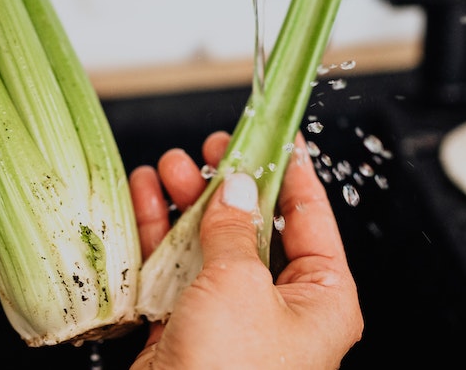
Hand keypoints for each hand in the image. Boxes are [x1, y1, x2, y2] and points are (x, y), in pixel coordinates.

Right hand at [129, 131, 363, 368]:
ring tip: (165, 168)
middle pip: (254, 226)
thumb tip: (236, 185)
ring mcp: (231, 320)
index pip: (312, 220)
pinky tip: (144, 198)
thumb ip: (235, 227)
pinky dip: (158, 234)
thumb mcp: (240, 284)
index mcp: (322, 300)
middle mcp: (281, 309)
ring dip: (185, 203)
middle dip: (225, 184)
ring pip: (209, 243)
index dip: (292, 172)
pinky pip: (174, 270)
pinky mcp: (187, 330)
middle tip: (209, 148)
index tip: (277, 135)